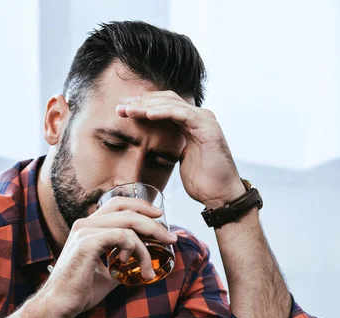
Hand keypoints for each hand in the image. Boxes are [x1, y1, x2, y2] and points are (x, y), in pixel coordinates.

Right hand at [39, 196, 177, 317]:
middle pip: (126, 208)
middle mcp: (85, 224)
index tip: (160, 219)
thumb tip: (142, 263)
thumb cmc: (80, 290)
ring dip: (146, 244)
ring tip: (148, 267)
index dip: (141, 206)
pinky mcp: (87, 243)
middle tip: (170, 238)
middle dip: (152, 222)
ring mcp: (84, 231)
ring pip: (127, 223)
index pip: (118, 204)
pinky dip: (133, 249)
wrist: (60, 304)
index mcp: (88, 227)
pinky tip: (128, 263)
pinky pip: (121, 236)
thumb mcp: (107, 271)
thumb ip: (122, 261)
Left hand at [116, 91, 245, 207]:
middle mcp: (198, 116)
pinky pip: (181, 114)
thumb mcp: (179, 157)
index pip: (164, 104)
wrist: (219, 194)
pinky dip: (163, 112)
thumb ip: (170, 143)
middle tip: (120, 107)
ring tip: (128, 110)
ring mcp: (204, 120)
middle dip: (141, 102)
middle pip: (165, 100)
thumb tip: (151, 141)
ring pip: (171, 104)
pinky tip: (147, 114)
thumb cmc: (201, 180)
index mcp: (191, 121)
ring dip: (147, 106)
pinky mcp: (207, 128)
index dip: (143, 104)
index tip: (122, 110)